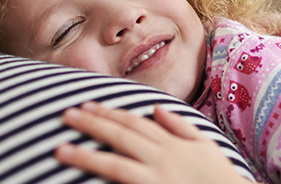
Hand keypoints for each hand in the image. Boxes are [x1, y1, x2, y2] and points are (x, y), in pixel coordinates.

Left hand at [55, 102, 251, 183]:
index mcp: (172, 144)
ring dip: (86, 156)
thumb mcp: (205, 146)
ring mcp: (155, 180)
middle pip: (120, 137)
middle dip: (91, 125)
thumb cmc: (219, 178)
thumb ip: (179, 126)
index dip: (108, 113)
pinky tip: (84, 181)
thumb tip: (155, 108)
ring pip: (114, 164)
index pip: (134, 123)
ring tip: (60, 150)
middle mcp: (161, 159)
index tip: (86, 105)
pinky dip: (103, 181)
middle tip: (66, 115)